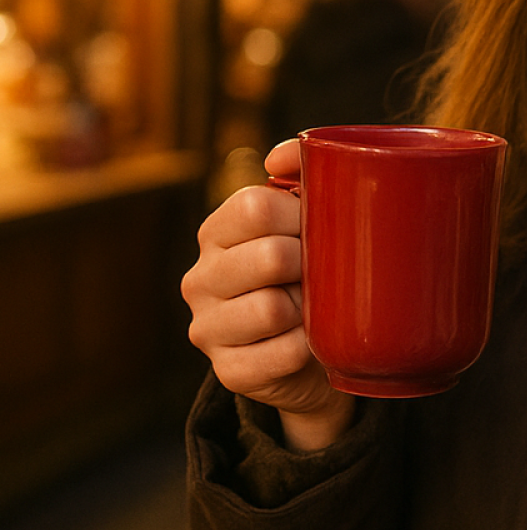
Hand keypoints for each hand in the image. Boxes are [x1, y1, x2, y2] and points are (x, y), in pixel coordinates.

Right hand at [182, 140, 354, 449]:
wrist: (315, 349)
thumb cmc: (314, 269)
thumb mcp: (309, 218)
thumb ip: (301, 172)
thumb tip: (280, 158)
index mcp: (218, 231)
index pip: (254, 206)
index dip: (300, 214)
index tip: (320, 226)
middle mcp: (200, 278)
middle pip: (268, 256)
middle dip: (309, 263)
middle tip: (324, 272)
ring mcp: (207, 327)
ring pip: (270, 308)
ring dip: (308, 309)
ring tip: (316, 307)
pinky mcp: (227, 371)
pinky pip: (279, 355)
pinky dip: (307, 347)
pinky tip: (310, 341)